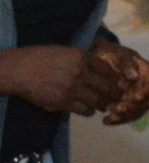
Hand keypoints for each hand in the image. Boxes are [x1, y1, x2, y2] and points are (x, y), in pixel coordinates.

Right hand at [0, 44, 121, 115]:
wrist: (20, 71)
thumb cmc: (40, 58)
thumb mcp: (64, 51)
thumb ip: (81, 59)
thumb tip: (95, 67)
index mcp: (82, 57)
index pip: (107, 69)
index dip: (112, 77)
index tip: (113, 81)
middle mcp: (81, 72)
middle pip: (106, 86)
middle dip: (111, 92)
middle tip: (113, 96)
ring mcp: (73, 88)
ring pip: (98, 100)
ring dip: (102, 104)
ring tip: (102, 105)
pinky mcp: (64, 102)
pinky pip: (84, 110)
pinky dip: (89, 111)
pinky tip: (88, 110)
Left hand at [93, 38, 148, 124]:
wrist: (97, 60)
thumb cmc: (110, 55)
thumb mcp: (117, 54)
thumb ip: (126, 63)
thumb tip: (134, 76)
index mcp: (146, 74)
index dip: (147, 92)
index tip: (136, 97)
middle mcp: (143, 87)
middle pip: (146, 103)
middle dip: (134, 108)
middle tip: (118, 109)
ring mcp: (134, 97)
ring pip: (136, 112)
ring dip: (125, 117)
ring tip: (110, 117)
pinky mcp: (124, 105)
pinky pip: (124, 116)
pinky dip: (116, 120)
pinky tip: (105, 120)